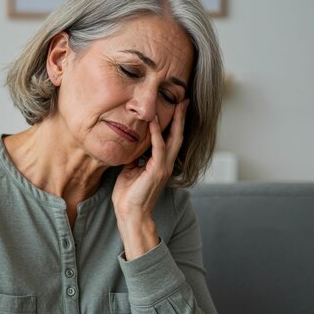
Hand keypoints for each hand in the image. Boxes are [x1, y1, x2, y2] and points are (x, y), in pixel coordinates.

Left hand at [112, 99, 188, 259]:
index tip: (175, 107)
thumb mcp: (130, 169)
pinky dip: (157, 134)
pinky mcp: (157, 171)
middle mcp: (166, 164)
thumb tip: (131, 144)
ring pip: (173, 139)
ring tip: (177, 105)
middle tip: (184, 100)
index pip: (170, 139)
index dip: (173, 123)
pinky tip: (153, 122)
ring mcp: (164, 167)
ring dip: (175, 121)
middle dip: (181, 117)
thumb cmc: (128, 194)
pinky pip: (158, 148)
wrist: (130, 213)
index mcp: (161, 163)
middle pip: (178, 136)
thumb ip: (135, 156)